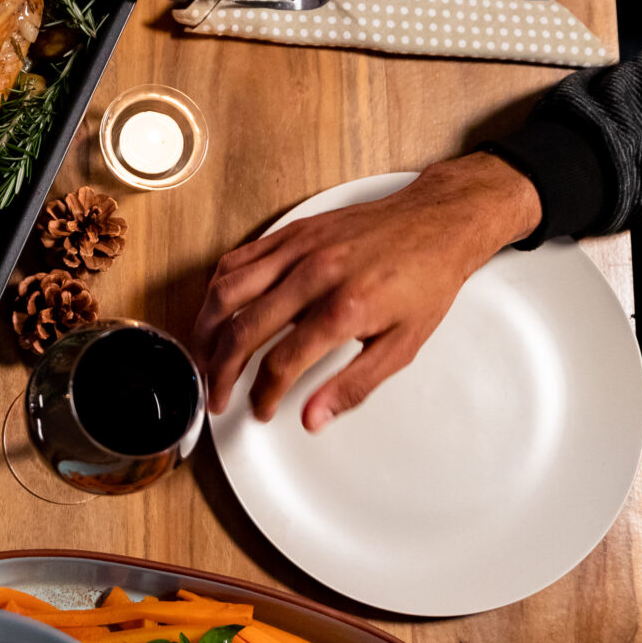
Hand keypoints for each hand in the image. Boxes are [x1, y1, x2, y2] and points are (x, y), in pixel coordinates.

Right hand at [194, 154, 541, 429]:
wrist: (438, 223)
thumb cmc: (425, 282)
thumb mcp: (403, 347)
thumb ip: (354, 386)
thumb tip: (314, 419)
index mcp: (343, 309)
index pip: (281, 363)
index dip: (263, 394)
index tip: (260, 408)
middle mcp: (314, 275)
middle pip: (243, 330)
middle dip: (221, 371)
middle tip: (216, 394)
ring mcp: (298, 249)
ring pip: (227, 291)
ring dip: (207, 330)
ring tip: (203, 358)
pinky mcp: (292, 232)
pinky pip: (238, 259)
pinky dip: (218, 288)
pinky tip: (218, 311)